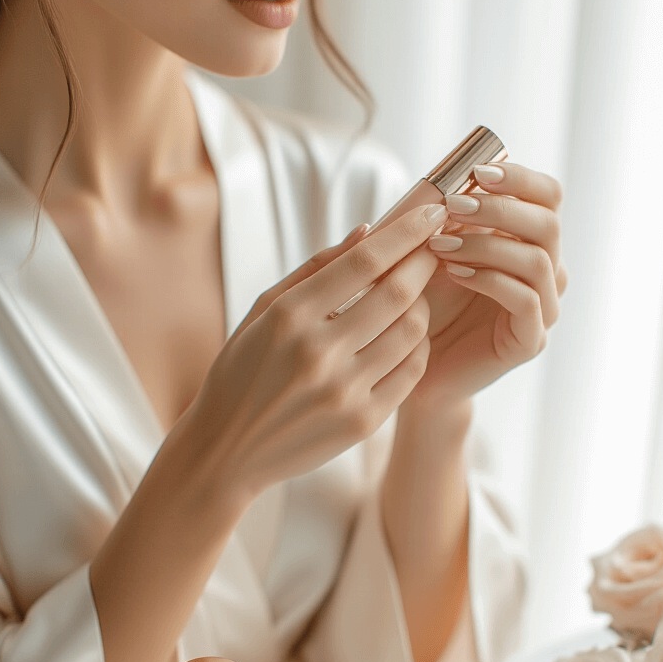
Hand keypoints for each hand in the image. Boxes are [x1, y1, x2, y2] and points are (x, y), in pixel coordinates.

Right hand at [185, 205, 440, 503]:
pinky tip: (407, 338)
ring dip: (422, 306)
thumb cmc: (242, 372)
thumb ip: (315, 268)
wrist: (227, 450)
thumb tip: (367, 231)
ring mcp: (343, 391)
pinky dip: (418, 348)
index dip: (406, 231)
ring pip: (412, 332)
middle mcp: (318, 352)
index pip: (364, 261)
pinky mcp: (362, 423)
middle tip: (436, 249)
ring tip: (414, 297)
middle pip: (397, 293)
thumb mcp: (263, 311)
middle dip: (425, 263)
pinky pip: (412, 373)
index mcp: (289, 316)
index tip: (431, 211)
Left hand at [408, 160, 565, 407]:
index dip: (520, 178)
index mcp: (530, 242)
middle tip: (454, 206)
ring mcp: (543, 308)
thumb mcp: (433, 252)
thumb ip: (446, 219)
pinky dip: (489, 279)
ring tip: (440, 246)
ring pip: (537, 260)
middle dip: (499, 207)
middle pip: (548, 222)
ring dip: (486, 244)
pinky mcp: (530, 340)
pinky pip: (525, 299)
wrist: (418, 370)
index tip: (477, 171)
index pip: (548, 197)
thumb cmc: (425, 306)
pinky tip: (454, 273)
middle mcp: (547, 272)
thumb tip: (442, 178)